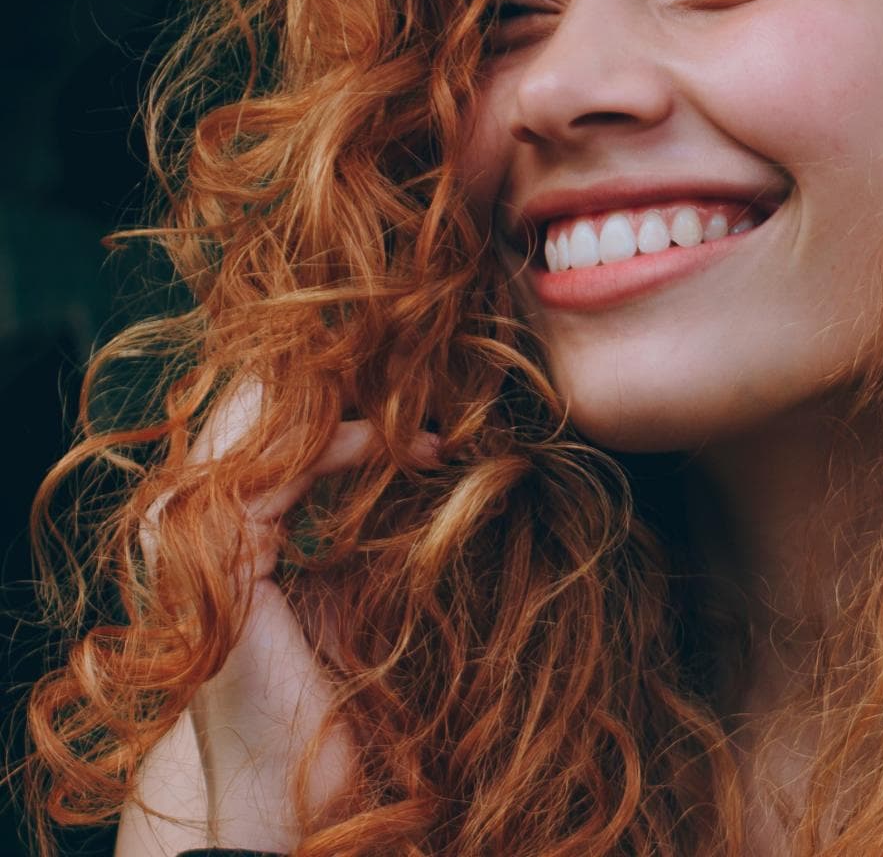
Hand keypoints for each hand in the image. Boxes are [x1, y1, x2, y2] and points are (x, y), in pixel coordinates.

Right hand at [129, 379, 437, 852]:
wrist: (298, 786)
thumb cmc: (330, 698)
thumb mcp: (344, 592)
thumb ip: (349, 530)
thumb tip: (420, 462)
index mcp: (215, 533)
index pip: (261, 431)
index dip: (338, 401)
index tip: (420, 405)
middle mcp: (188, 532)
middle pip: (249, 415)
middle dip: (334, 383)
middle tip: (417, 370)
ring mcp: (193, 548)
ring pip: (256, 430)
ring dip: (346, 406)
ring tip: (417, 401)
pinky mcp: (220, 569)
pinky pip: (276, 474)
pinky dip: (342, 448)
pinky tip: (400, 447)